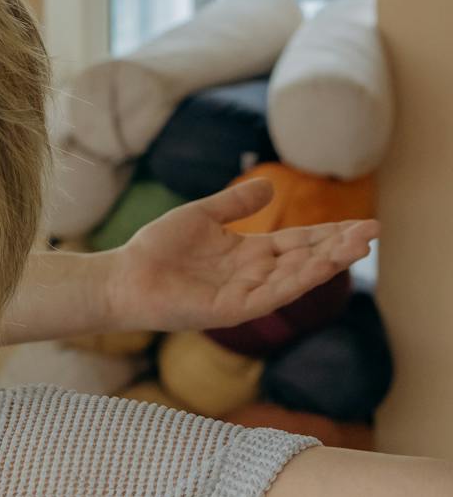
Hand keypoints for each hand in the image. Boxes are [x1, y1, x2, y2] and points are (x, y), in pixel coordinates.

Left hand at [108, 176, 379, 332]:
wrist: (122, 278)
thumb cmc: (157, 249)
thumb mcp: (201, 216)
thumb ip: (235, 203)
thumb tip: (270, 185)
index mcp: (249, 253)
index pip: (299, 242)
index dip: (330, 233)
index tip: (363, 223)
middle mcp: (253, 275)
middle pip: (305, 259)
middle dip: (339, 247)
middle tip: (373, 232)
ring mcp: (244, 294)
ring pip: (294, 278)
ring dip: (325, 263)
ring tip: (356, 247)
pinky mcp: (229, 311)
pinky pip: (269, 295)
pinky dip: (294, 281)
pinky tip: (316, 267)